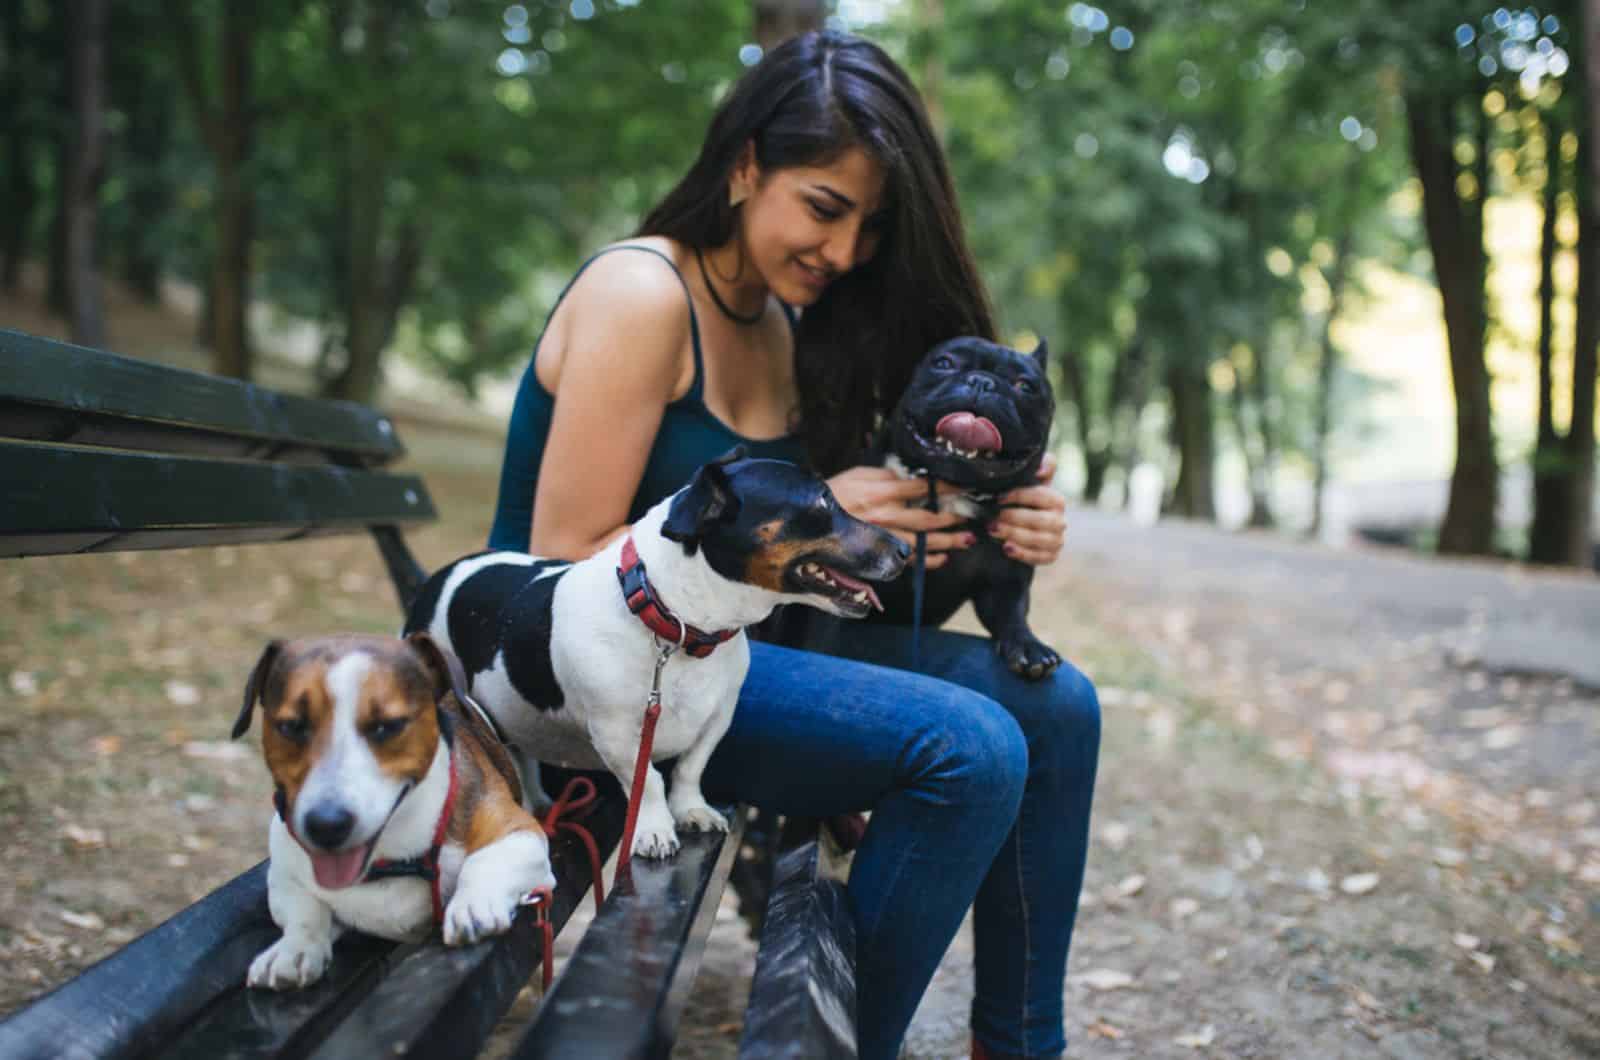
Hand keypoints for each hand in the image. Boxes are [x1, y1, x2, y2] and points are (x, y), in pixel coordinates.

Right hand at [827, 466, 972, 569]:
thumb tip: (911, 477)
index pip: (921, 489)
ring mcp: (882, 539)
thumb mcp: (857, 475)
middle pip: (927, 518)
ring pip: (923, 543)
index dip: (945, 486)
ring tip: (967, 540)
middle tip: (972, 515)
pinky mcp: (877, 555)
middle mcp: (884, 517)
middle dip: (953, 517)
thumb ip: (885, 475)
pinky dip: (928, 561)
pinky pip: (908, 561)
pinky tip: (943, 558)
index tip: (962, 485)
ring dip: (948, 542)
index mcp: (880, 493)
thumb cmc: (834, 494)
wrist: (808, 521)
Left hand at [990, 453, 1066, 566]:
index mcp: (1056, 500)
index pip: (1040, 496)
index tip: (998, 497)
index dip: (1019, 496)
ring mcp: (1057, 540)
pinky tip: (1006, 548)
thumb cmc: (1025, 501)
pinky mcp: (1051, 556)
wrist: (1025, 527)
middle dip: (1014, 519)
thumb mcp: (1029, 483)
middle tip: (992, 518)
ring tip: (993, 530)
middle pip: (1040, 520)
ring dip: (1014, 535)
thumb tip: (1041, 469)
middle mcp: (1060, 520)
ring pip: (1039, 539)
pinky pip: (1039, 557)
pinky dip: (1022, 553)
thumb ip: (1039, 468)